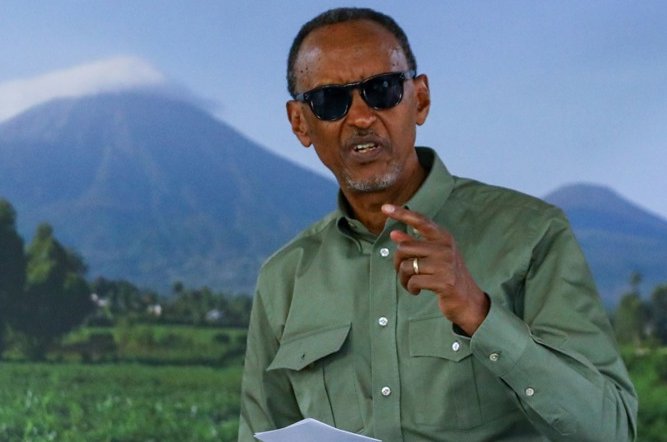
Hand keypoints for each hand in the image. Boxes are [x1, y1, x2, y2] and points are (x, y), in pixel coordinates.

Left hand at [382, 204, 488, 334]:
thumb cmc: (447, 275)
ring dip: (403, 278)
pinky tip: (416, 291)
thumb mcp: (434, 256)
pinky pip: (413, 281)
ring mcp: (445, 264)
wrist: (467, 300)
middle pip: (404, 248)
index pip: (420, 221)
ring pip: (407, 266)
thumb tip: (394, 234)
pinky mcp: (443, 281)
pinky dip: (410, 288)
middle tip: (403, 272)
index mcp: (443, 237)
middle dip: (397, 263)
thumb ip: (415, 244)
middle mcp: (445, 248)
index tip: (384, 207)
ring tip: (410, 284)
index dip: (402, 214)